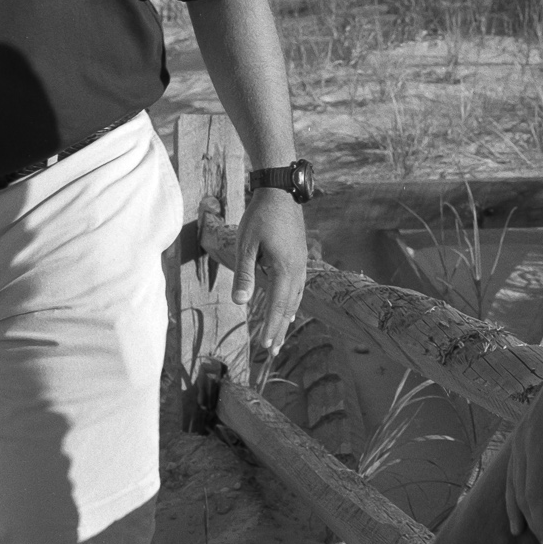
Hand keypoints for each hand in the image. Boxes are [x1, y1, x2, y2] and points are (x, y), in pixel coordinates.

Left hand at [231, 188, 307, 362]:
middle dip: (280, 329)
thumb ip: (244, 275)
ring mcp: (302, 262)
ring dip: (287, 317)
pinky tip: (291, 306)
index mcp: (284, 269)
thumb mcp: (246, 245)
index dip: (271, 327)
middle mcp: (298, 269)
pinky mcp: (300, 256)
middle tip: (273, 351)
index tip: (265, 347)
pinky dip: (294, 301)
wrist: (280, 192)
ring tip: (282, 334)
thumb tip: (241, 302)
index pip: (278, 306)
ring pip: (296, 297)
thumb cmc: (260, 216)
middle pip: (289, 306)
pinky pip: (299, 286)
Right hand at [503, 343, 542, 543]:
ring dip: (517, 509)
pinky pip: (513, 467)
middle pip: (522, 494)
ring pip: (512, 481)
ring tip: (520, 532)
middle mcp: (523, 443)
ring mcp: (521, 434)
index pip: (537, 499)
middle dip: (535, 525)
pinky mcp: (525, 428)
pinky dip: (514, 488)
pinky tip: (516, 495)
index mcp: (540, 446)